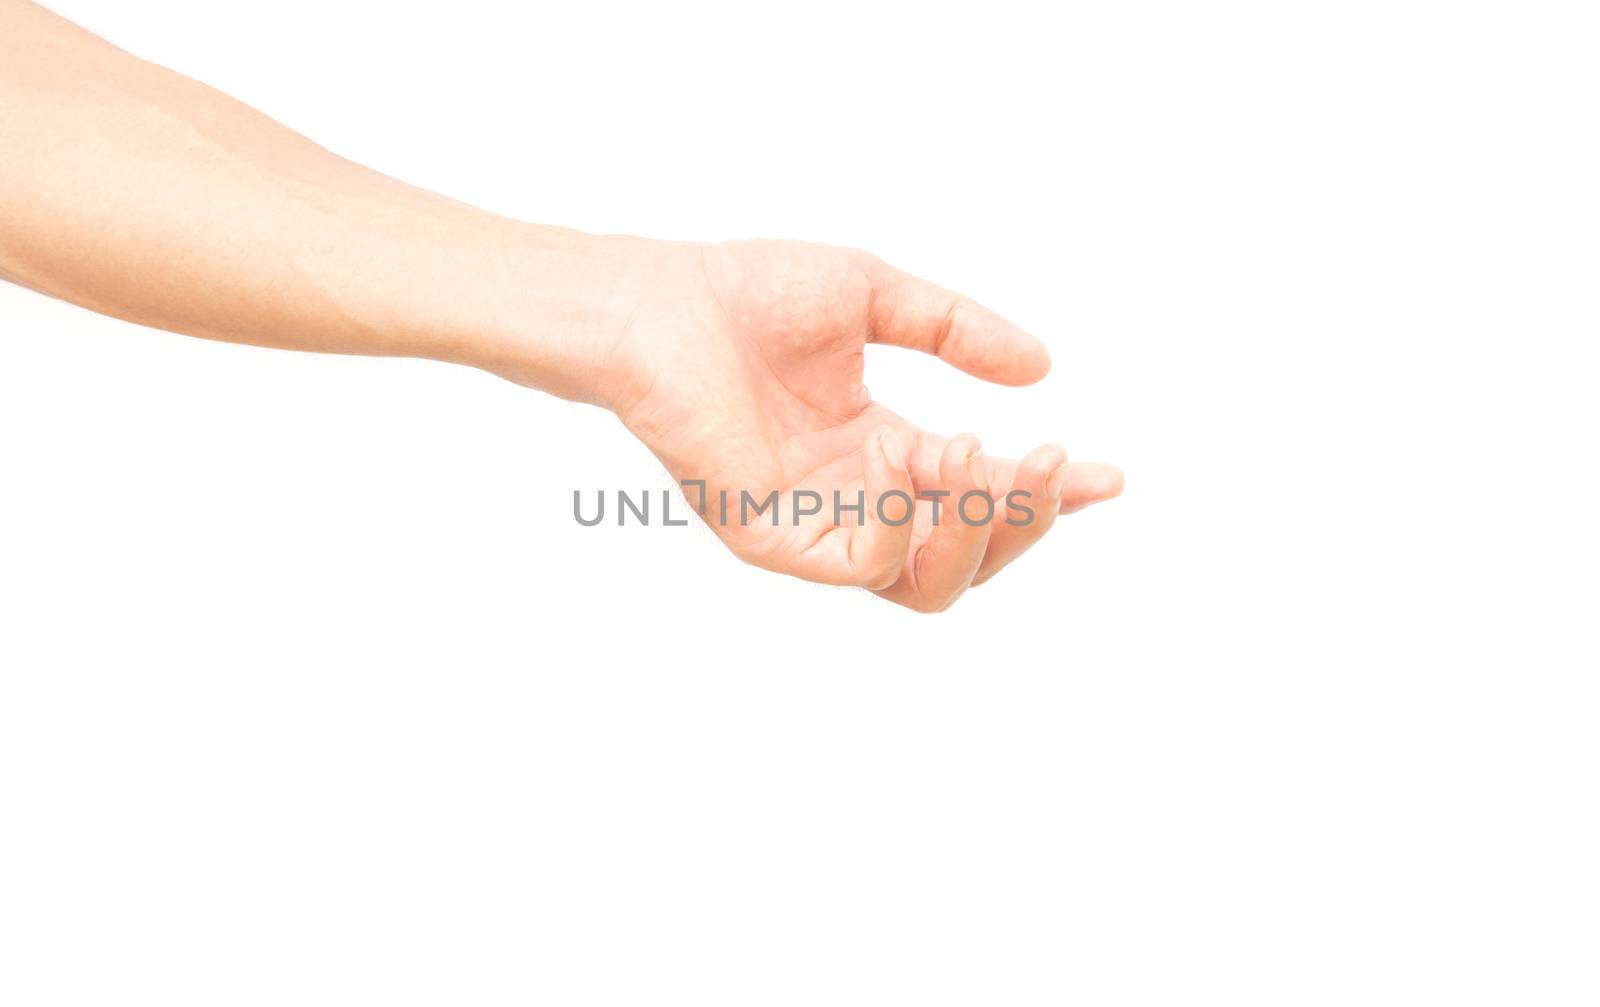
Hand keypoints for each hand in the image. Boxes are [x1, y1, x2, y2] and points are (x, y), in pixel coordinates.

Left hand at [598, 239, 1122, 611]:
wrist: (657, 300)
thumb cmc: (746, 294)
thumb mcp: (878, 298)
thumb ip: (957, 332)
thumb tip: (1041, 368)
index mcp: (879, 449)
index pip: (978, 490)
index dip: (1044, 492)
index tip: (1108, 476)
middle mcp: (855, 498)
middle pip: (967, 556)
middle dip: (1024, 520)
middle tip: (1050, 463)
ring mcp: (816, 526)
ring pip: (929, 584)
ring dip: (978, 529)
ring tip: (983, 456)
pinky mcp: (775, 541)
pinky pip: (864, 565)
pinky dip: (905, 522)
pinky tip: (910, 456)